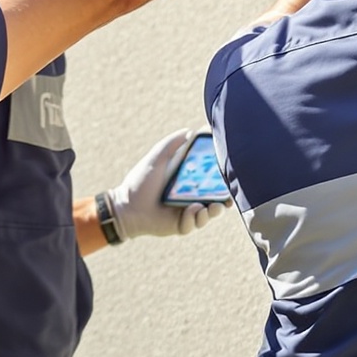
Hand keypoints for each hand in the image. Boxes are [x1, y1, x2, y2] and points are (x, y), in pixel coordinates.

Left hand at [100, 128, 227, 237]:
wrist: (127, 207)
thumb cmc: (140, 182)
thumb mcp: (156, 159)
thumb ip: (171, 144)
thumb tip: (189, 131)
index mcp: (189, 181)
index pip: (212, 179)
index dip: (223, 178)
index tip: (230, 175)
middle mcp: (191, 197)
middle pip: (216, 199)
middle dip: (224, 199)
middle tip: (226, 198)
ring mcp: (187, 212)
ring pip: (208, 214)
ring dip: (212, 211)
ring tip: (209, 207)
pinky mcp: (181, 226)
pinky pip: (193, 224)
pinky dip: (195, 218)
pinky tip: (189, 212)